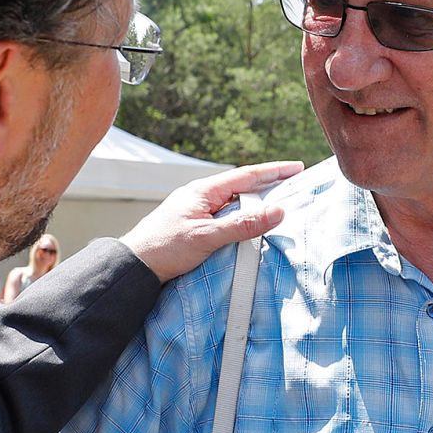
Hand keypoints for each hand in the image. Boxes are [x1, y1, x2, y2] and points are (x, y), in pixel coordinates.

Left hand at [121, 161, 303, 281]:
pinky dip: (243, 214)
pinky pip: (225, 213)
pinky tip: (251, 220)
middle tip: (294, 183)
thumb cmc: (166, 248)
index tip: (297, 167)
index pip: (246, 176)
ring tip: (279, 200)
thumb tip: (277, 211)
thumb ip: (243, 225)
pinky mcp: (194, 223)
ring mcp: (197, 209)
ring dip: (256, 199)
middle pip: (242, 185)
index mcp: (203, 191)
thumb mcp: (207, 237)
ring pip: (234, 200)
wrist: (135, 265)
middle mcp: (201, 195)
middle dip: (269, 182)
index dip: (274, 171)